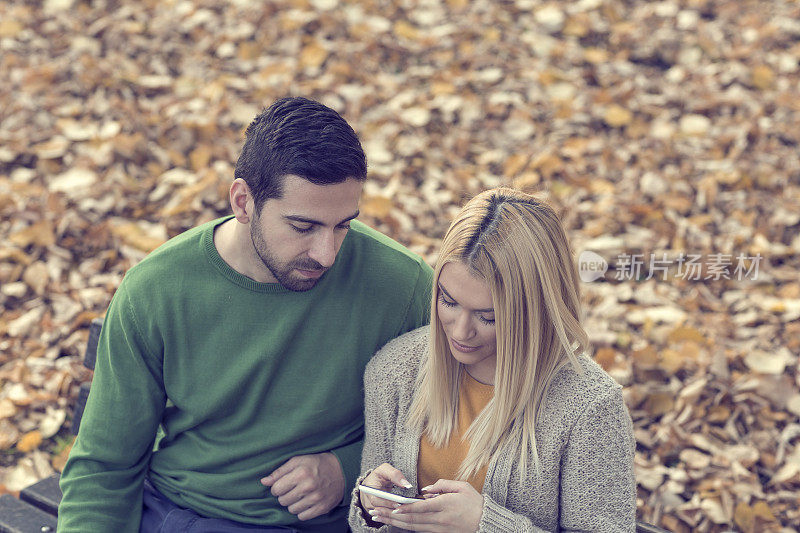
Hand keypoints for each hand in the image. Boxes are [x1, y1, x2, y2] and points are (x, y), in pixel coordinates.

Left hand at [260, 452, 344, 520]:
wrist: (341, 471)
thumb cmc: (317, 464)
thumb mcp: (298, 461)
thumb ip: (280, 471)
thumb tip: (264, 482)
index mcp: (300, 473)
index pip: (276, 489)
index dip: (277, 487)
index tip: (283, 484)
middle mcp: (308, 486)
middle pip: (283, 501)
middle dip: (285, 495)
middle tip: (294, 489)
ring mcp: (316, 499)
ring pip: (291, 510)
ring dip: (294, 503)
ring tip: (301, 495)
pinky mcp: (322, 508)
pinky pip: (302, 516)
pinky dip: (302, 511)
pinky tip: (307, 502)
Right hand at [358, 463, 413, 512]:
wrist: (374, 481)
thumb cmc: (380, 475)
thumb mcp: (385, 469)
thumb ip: (395, 475)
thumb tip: (406, 485)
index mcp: (367, 489)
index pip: (375, 500)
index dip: (386, 503)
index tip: (397, 503)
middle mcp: (366, 500)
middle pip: (379, 509)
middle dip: (391, 509)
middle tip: (403, 509)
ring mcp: (370, 507)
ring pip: (382, 514)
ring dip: (393, 513)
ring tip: (404, 511)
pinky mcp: (375, 512)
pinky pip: (383, 516)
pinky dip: (392, 515)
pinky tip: (401, 513)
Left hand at [369, 479, 483, 532]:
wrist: (487, 523)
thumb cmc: (475, 503)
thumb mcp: (462, 487)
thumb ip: (442, 485)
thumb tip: (425, 490)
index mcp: (445, 505)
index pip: (420, 508)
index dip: (405, 508)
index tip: (392, 507)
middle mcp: (440, 519)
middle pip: (412, 519)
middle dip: (392, 516)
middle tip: (376, 512)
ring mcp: (439, 529)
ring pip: (413, 527)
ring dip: (396, 523)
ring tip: (380, 518)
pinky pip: (420, 531)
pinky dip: (408, 527)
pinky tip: (397, 524)